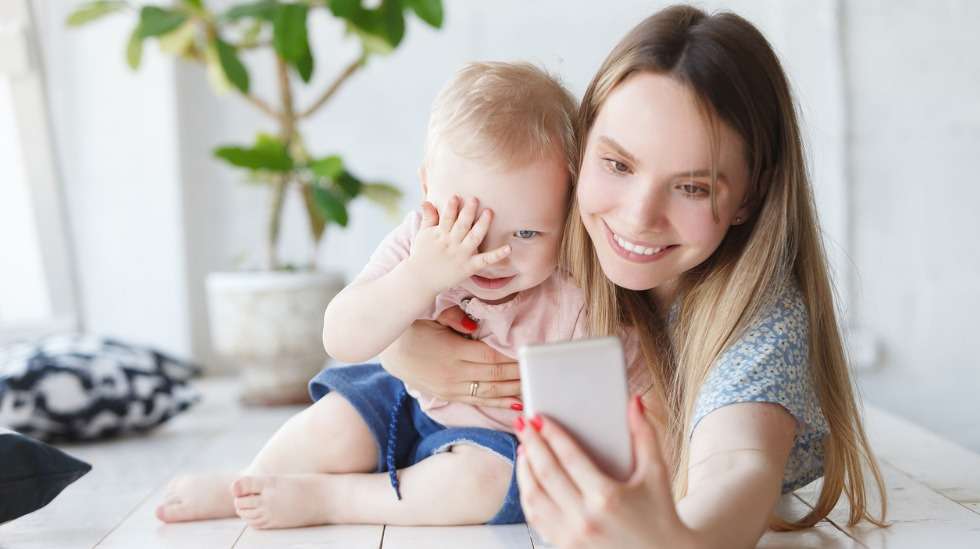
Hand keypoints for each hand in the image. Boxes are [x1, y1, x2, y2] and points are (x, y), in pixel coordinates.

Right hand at [378, 307, 520, 408]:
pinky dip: (499, 402)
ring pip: (490, 392)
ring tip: (533, 388)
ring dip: (513, 390)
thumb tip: (476, 326)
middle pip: (495, 376)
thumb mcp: (432, 318)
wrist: (390, 352)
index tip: (530, 356)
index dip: (513, 358)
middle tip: (539, 372)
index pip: (491, 357)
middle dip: (519, 375)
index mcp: (453, 352)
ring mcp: (452, 388)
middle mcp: (455, 374)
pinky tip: (515, 403)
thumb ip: (455, 318)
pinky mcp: (449, 396)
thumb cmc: (413, 330)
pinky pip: (479, 401)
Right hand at [405, 196, 511, 294]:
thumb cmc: (422, 254)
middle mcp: (451, 244)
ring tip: (489, 212)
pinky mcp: (469, 267)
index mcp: (439, 235)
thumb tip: (426, 200)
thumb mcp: (422, 235)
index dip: (451, 207)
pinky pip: (485, 260)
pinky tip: (508, 248)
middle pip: (461, 225)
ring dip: (482, 225)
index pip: (446, 218)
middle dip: (468, 212)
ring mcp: (461, 256)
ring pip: (474, 238)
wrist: (420, 280)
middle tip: (475, 198)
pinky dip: (497, 255)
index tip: (456, 196)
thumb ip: (428, 217)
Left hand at [514, 396, 695, 548]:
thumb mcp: (657, 473)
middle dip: (531, 444)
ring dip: (524, 470)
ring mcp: (572, 536)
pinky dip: (528, 496)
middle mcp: (585, 518)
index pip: (569, 457)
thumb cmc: (660, 515)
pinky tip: (529, 479)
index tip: (540, 417)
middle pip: (546, 472)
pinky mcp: (565, 547)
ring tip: (524, 449)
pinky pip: (536, 519)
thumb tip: (634, 402)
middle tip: (524, 424)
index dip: (551, 434)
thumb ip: (644, 435)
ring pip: (533, 497)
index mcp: (607, 497)